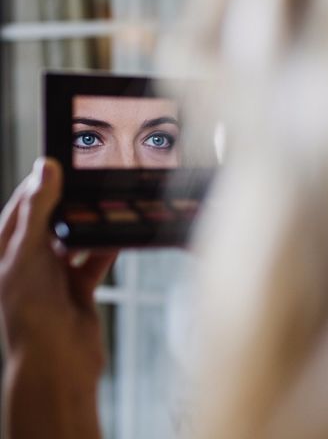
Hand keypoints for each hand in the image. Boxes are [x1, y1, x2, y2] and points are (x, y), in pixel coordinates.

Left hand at [0, 158, 116, 438]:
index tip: (59, 165)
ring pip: (74, 243)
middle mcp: (26, 264)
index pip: (19, 209)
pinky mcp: (77, 290)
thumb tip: (45, 169)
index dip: (38, 187)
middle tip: (89, 186)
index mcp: (3, 253)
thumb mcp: (30, 251)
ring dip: (89, 231)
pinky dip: (104, 252)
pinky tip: (116, 240)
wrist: (58, 362)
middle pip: (50, 224)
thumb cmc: (31, 312)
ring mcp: (52, 278)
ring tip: (105, 212)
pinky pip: (93, 263)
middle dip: (69, 208)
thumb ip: (40, 209)